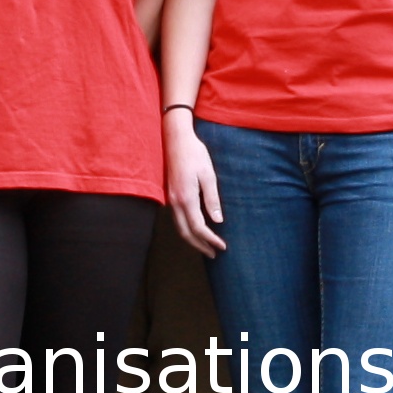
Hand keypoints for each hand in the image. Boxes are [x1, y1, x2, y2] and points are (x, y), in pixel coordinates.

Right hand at [164, 111, 226, 255]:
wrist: (176, 138)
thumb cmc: (195, 154)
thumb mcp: (208, 174)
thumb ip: (212, 198)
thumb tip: (217, 220)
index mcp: (186, 198)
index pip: (198, 227)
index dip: (210, 239)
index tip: (222, 247)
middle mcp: (175, 202)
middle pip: (185, 233)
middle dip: (200, 246)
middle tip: (214, 254)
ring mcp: (170, 199)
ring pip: (179, 227)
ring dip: (192, 239)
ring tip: (207, 246)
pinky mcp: (170, 195)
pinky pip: (177, 219)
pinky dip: (187, 229)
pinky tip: (196, 229)